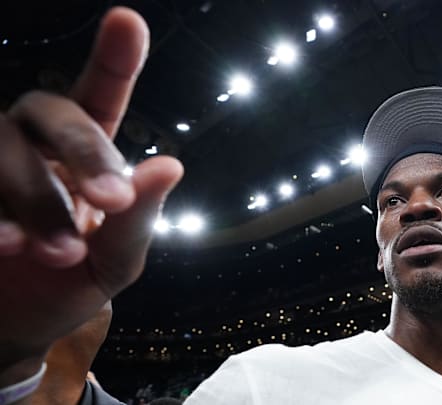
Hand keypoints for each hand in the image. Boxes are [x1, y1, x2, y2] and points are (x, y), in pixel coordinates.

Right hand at [0, 7, 182, 385]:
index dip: (114, 58)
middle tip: (112, 201)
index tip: (127, 21)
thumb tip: (169, 166)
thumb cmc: (67, 286)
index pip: (100, 97)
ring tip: (60, 252)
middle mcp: (31, 144)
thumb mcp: (114, 265)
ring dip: (36, 197)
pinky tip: (4, 245)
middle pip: (50, 110)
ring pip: (1, 144)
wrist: (10, 328)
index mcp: (83, 155)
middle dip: (85, 151)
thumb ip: (138, 221)